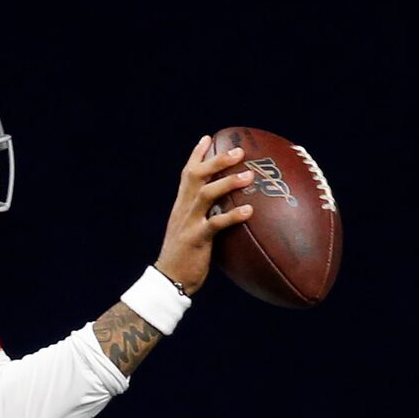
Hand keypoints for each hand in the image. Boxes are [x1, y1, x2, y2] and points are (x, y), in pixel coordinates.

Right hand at [152, 136, 257, 295]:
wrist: (169, 279)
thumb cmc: (185, 256)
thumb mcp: (191, 230)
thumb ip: (203, 216)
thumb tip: (224, 209)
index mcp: (181, 205)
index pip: (187, 173)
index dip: (197, 155)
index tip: (208, 138)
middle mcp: (183, 209)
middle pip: (196, 176)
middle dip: (216, 160)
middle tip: (238, 151)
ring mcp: (189, 223)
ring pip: (206, 195)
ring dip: (228, 183)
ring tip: (249, 175)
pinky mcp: (196, 239)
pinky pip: (216, 224)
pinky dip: (233, 216)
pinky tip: (250, 212)